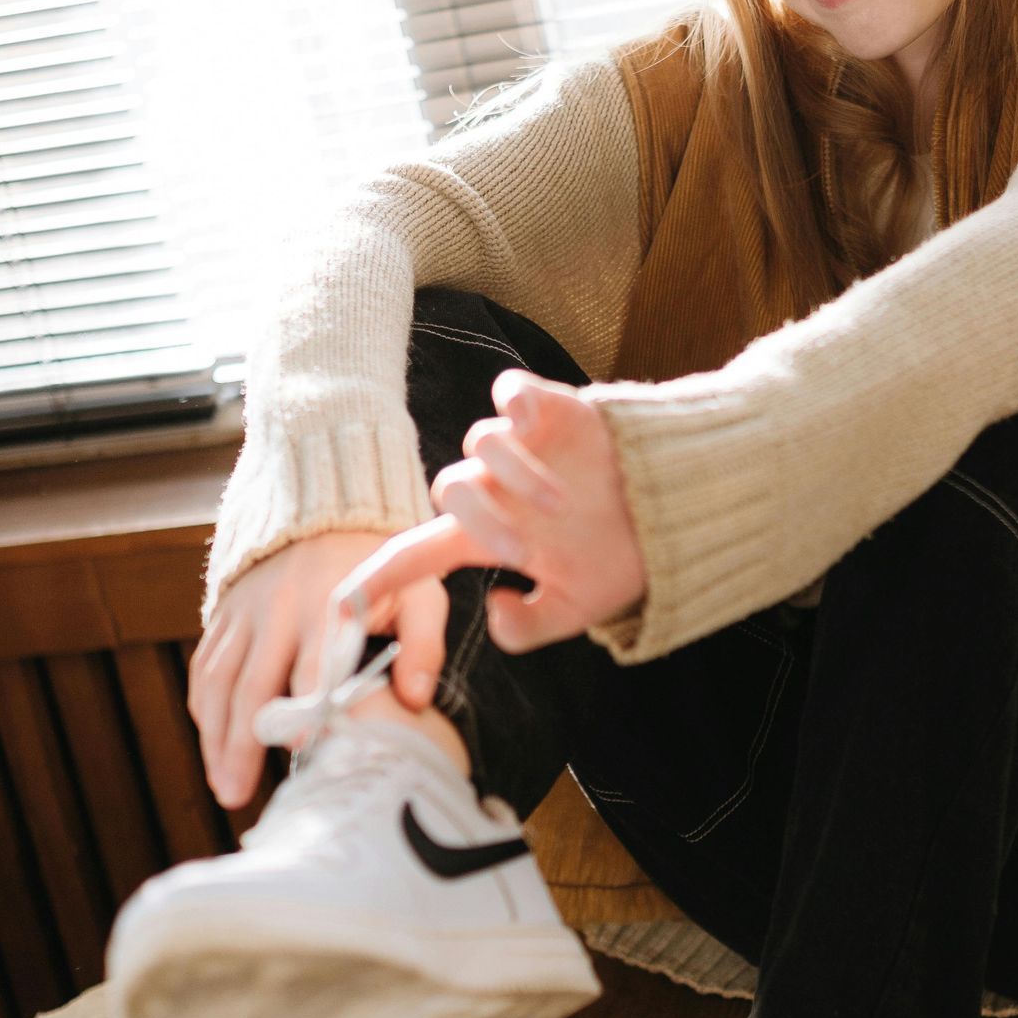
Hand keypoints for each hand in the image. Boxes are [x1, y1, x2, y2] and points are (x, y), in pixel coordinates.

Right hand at [188, 529, 451, 808]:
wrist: (328, 514)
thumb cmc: (383, 566)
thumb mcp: (420, 592)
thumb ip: (425, 644)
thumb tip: (415, 700)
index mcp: (330, 603)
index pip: (314, 665)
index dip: (306, 709)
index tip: (301, 751)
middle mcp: (278, 608)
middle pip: (253, 684)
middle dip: (242, 743)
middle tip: (236, 794)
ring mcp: (245, 611)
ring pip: (219, 680)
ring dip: (214, 736)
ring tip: (220, 785)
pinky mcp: (225, 614)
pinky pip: (206, 664)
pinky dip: (204, 706)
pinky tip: (210, 745)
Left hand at [336, 371, 645, 654]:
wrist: (678, 510)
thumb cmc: (625, 559)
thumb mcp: (580, 609)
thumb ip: (533, 626)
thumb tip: (493, 611)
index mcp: (489, 536)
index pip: (416, 555)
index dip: (377, 580)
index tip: (339, 607)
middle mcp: (495, 488)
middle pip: (448, 490)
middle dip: (481, 520)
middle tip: (522, 549)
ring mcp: (522, 447)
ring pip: (479, 443)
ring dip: (514, 474)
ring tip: (562, 502)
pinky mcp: (551, 410)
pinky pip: (509, 392)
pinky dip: (514, 400)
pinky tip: (535, 420)